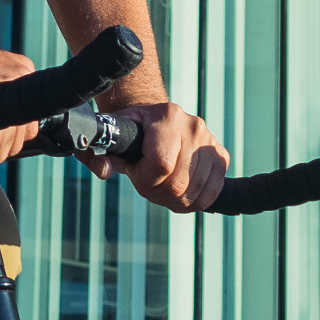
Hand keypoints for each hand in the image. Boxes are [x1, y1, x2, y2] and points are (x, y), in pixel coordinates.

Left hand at [84, 101, 227, 210]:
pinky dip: (191, 202)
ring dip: (172, 200)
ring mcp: (210, 142)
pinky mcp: (221, 157)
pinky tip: (177, 194)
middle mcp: (194, 126)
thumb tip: (103, 171)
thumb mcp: (112, 137)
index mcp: (167, 116)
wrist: (158, 119)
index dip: (144, 179)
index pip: (161, 164)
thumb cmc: (133, 131)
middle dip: (156, 193)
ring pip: (194, 193)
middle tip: (146, 185)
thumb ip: (98, 154)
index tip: (134, 174)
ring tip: (159, 187)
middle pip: (177, 183)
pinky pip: (211, 194)